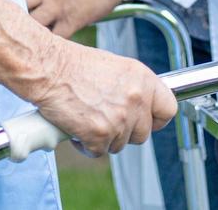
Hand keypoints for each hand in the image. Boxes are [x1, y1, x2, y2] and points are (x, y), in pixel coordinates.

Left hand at [21, 0, 128, 39]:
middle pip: (18, 2)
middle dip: (13, 10)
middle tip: (9, 20)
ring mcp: (57, 7)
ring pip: (33, 22)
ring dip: (30, 29)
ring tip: (25, 38)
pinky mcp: (71, 20)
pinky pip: (56, 37)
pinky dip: (51, 43)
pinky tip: (47, 48)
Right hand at [32, 38, 176, 155]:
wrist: (49, 69)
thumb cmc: (75, 65)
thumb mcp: (115, 67)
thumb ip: (133, 87)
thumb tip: (140, 104)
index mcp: (142, 79)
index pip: (168, 109)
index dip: (156, 119)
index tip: (147, 121)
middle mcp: (135, 99)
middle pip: (142, 133)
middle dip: (125, 131)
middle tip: (105, 118)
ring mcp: (119, 119)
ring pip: (119, 144)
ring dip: (103, 137)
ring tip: (87, 117)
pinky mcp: (100, 135)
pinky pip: (98, 151)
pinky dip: (86, 144)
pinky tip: (76, 127)